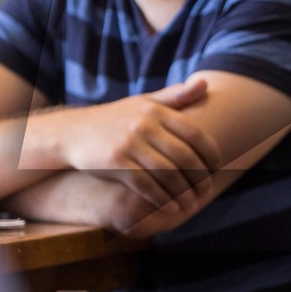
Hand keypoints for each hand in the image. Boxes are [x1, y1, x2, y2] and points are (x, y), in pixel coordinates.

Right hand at [21, 76, 221, 212]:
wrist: (74, 132)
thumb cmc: (117, 118)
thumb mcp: (145, 102)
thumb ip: (176, 96)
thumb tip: (206, 84)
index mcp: (157, 111)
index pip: (195, 133)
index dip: (211, 153)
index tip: (217, 167)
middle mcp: (145, 125)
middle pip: (184, 156)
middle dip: (200, 177)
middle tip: (207, 191)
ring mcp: (130, 144)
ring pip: (167, 173)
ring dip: (183, 193)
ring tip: (192, 204)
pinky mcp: (116, 163)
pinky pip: (146, 185)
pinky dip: (162, 199)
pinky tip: (171, 208)